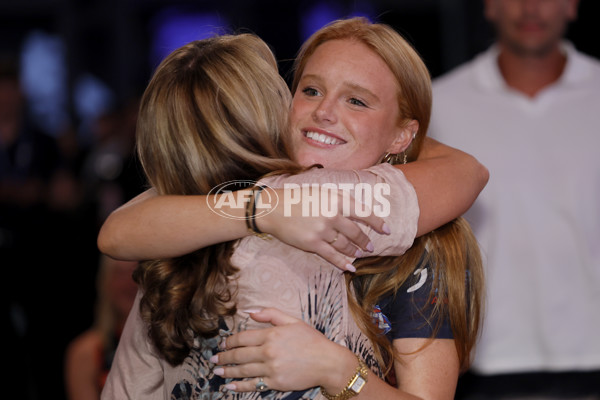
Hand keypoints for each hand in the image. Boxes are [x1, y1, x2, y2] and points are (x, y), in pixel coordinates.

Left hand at [211, 308, 355, 392]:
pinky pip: (253, 384)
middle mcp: (268, 351)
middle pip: (239, 354)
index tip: (223, 343)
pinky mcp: (275, 382)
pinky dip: (239, 386)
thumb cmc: (312, 340)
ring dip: (227, 371)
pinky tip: (230, 386)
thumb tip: (250, 312)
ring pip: (243, 370)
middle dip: (224, 356)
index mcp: (272, 334)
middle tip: (214, 359)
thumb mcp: (293, 321)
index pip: (243, 337)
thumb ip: (270, 314)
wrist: (327, 362)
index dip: (230, 341)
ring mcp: (271, 368)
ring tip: (217, 371)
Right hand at [257, 187, 389, 271]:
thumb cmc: (297, 198)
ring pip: (345, 245)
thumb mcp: (321, 192)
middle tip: (370, 246)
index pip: (364, 212)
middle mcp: (332, 215)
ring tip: (359, 254)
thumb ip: (339, 200)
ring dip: (354, 251)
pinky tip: (350, 267)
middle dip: (365, 241)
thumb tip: (357, 210)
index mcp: (336, 199)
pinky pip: (332, 256)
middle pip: (356, 232)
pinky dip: (343, 263)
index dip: (377, 222)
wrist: (273, 209)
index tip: (386, 230)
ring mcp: (322, 231)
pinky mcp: (312, 244)